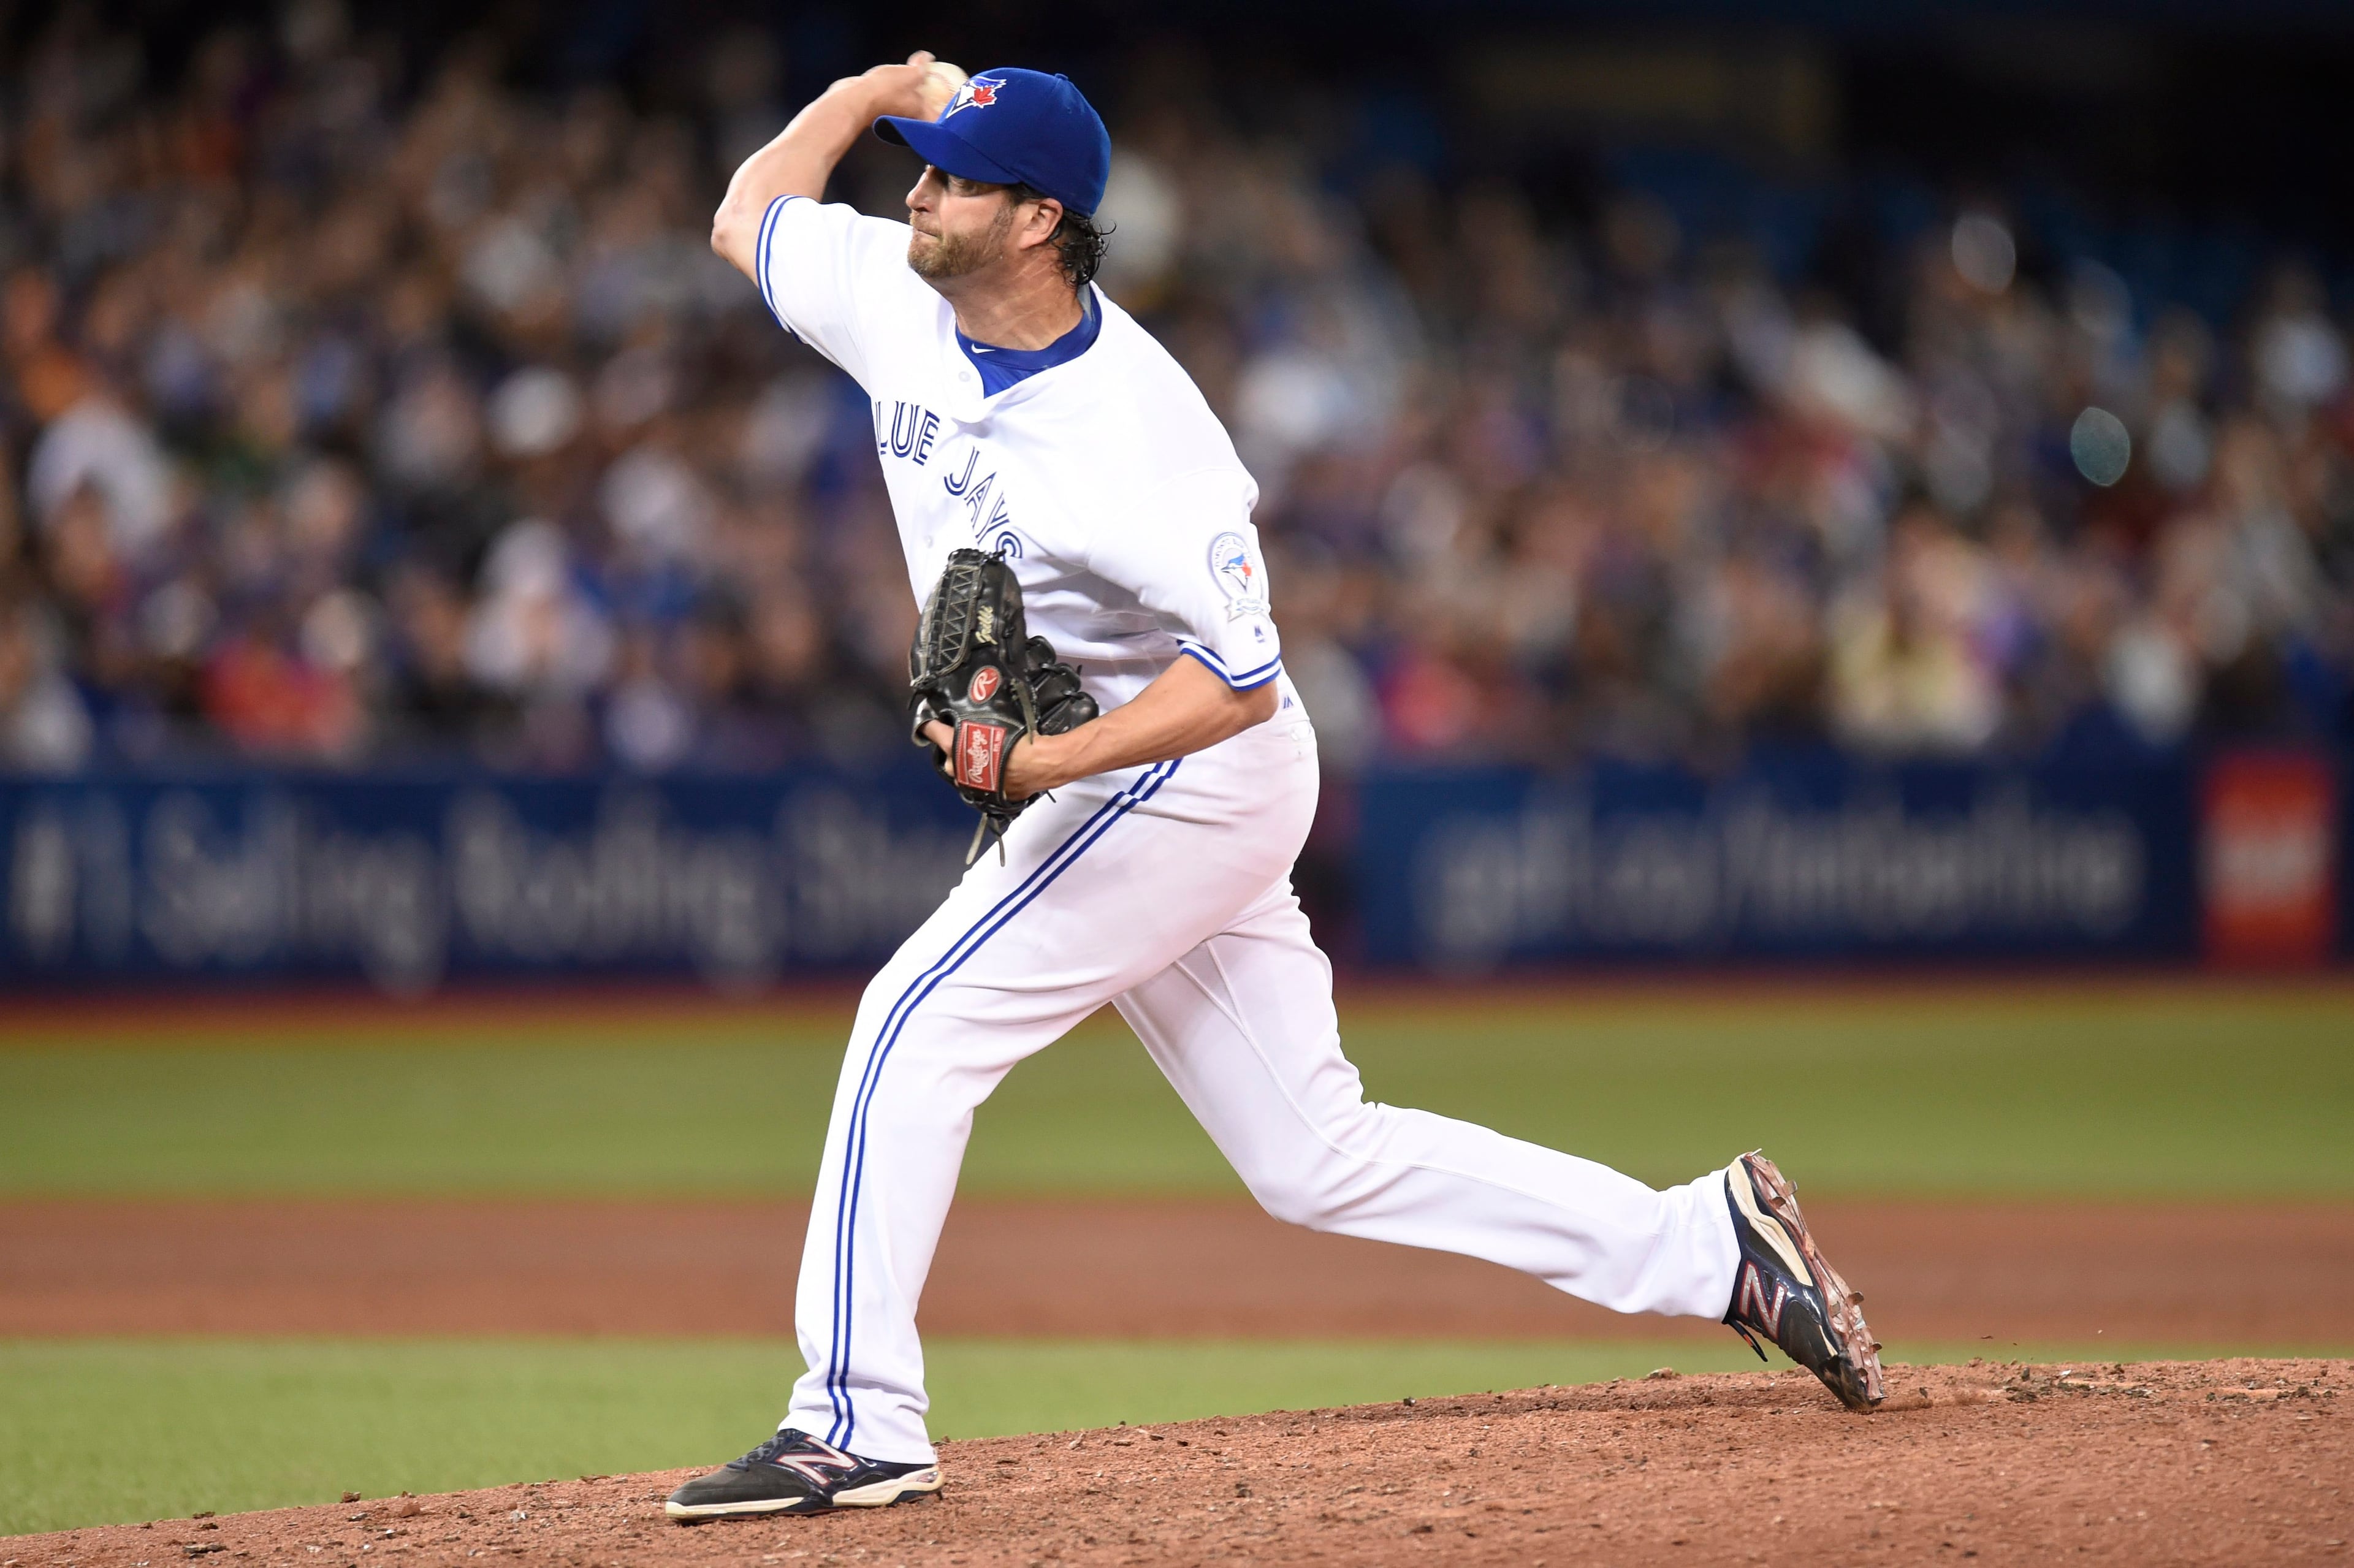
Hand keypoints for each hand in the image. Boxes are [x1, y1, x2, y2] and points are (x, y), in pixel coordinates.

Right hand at [847, 51, 959, 121]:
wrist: (854, 99)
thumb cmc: (884, 92)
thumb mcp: (910, 74)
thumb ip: (921, 67)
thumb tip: (927, 58)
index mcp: (922, 114)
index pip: (942, 119)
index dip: (950, 112)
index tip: (953, 102)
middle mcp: (910, 118)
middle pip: (926, 112)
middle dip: (931, 100)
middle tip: (937, 87)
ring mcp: (895, 114)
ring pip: (909, 103)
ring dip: (913, 93)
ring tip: (918, 79)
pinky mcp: (882, 108)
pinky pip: (895, 97)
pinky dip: (898, 89)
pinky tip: (896, 78)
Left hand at [921, 720, 1067, 799]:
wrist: (1039, 764)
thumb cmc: (1018, 738)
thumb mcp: (996, 719)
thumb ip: (977, 720)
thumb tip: (974, 705)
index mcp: (953, 746)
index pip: (930, 730)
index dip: (930, 724)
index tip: (930, 720)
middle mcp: (955, 767)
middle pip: (946, 755)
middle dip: (954, 748)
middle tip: (970, 739)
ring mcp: (968, 784)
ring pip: (961, 772)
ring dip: (967, 764)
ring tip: (985, 755)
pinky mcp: (983, 795)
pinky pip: (979, 784)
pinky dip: (984, 777)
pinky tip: (997, 770)